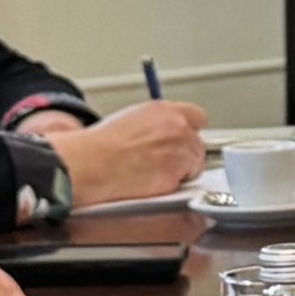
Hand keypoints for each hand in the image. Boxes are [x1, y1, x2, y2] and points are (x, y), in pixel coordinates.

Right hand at [47, 101, 210, 204]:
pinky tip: (156, 185)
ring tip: (155, 176)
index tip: (184, 141)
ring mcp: (182, 146)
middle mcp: (178, 125)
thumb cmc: (102, 146)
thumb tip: (159, 135)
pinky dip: (176, 185)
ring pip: (196, 163)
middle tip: (165, 165)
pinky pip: (187, 181)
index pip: (195, 116)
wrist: (96, 162)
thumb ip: (154, 125)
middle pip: (198, 143)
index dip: (189, 132)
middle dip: (186, 155)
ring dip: (182, 171)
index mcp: (164, 110)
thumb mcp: (129, 121)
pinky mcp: (182, 168)